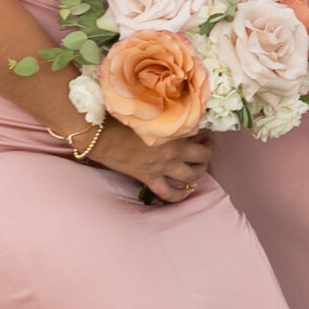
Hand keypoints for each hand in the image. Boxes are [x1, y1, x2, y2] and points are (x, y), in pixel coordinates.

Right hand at [94, 127, 213, 203]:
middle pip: (203, 157)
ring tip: (197, 167)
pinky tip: (185, 192)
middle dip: (207, 153)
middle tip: (205, 148)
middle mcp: (173, 152)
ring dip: (198, 173)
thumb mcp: (152, 113)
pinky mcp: (149, 179)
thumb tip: (180, 119)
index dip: (204, 135)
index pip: (200, 135)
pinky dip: (179, 195)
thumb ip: (169, 118)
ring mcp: (162, 168)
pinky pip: (169, 193)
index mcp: (175, 131)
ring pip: (191, 176)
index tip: (202, 133)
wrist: (102, 136)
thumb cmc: (123, 119)